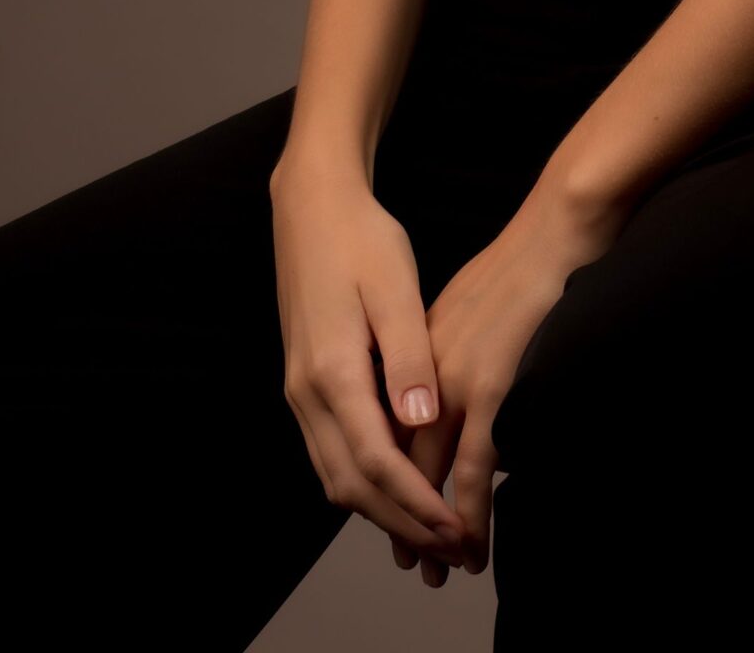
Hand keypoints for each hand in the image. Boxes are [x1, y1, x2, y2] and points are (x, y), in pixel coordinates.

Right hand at [269, 158, 464, 563]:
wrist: (312, 207)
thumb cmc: (360, 240)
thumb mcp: (394, 287)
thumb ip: (408, 357)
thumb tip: (423, 421)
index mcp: (331, 372)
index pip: (375, 462)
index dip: (415, 503)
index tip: (454, 528)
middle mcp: (306, 393)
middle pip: (349, 486)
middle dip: (399, 524)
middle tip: (448, 547)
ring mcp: (299, 392)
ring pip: (335, 476)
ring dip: (380, 511)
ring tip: (429, 529)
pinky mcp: (304, 385)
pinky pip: (331, 453)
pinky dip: (363, 482)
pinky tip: (398, 484)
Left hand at [388, 175, 628, 587]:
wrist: (556, 228)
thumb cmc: (521, 260)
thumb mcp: (465, 305)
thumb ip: (446, 351)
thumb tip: (440, 395)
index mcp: (418, 351)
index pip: (391, 428)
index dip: (392, 478)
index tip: (397, 515)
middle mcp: (426, 370)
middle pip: (401, 460)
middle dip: (404, 517)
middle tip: (413, 562)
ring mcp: (455, 380)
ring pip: (429, 475)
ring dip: (432, 528)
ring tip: (442, 567)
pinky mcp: (490, 386)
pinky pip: (471, 466)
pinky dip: (468, 509)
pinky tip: (472, 538)